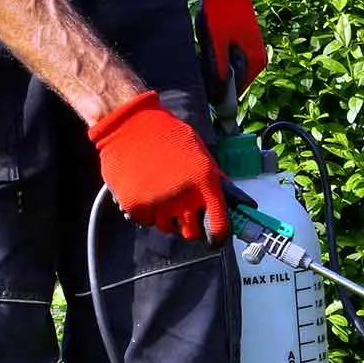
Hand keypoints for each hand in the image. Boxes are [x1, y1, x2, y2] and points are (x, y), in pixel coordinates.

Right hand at [88, 90, 229, 240]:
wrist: (129, 124)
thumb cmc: (166, 134)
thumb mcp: (199, 152)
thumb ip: (214, 180)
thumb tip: (234, 203)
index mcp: (204, 181)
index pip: (218, 226)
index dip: (217, 236)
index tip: (213, 239)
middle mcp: (183, 196)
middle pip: (191, 234)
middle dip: (189, 226)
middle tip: (182, 212)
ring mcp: (158, 203)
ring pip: (167, 228)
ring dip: (165, 217)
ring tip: (159, 193)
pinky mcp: (135, 206)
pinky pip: (145, 222)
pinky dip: (145, 212)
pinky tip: (143, 191)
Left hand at [196, 0, 266, 96]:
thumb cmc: (221, 12)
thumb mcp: (216, 43)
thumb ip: (218, 70)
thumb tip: (218, 95)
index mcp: (255, 62)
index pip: (237, 91)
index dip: (219, 93)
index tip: (205, 89)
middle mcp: (257, 60)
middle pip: (234, 81)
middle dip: (218, 78)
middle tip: (204, 66)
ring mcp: (251, 51)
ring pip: (231, 70)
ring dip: (218, 67)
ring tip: (208, 53)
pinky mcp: (244, 44)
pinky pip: (230, 59)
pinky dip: (219, 57)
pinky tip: (211, 46)